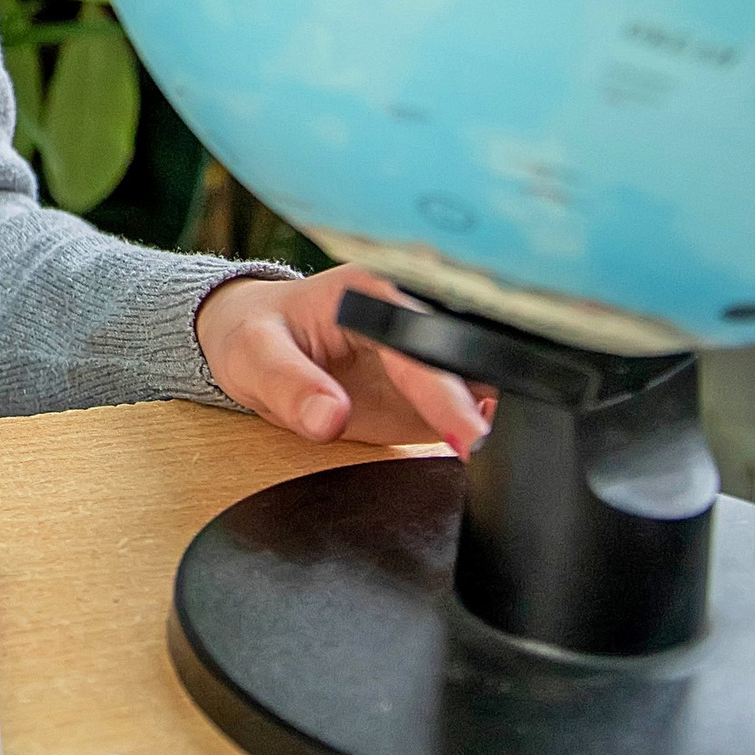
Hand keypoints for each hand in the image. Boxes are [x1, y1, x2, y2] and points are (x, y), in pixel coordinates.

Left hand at [195, 268, 492, 455]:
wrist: (255, 346)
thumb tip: (327, 417)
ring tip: (500, 462)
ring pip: (485, 386)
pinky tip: (490, 461)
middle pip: (472, 359)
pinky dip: (484, 434)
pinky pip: (472, 412)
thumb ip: (289, 384)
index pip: (423, 344)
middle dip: (492, 404)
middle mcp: (414, 317)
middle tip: (498, 454)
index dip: (449, 391)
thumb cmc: (255, 336)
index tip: (472, 434)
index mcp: (375, 292)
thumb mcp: (254, 356)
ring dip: (497, 422)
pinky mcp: (433, 391)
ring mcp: (428, 357)